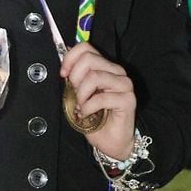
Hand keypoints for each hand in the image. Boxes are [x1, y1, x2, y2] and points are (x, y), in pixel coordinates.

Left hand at [60, 41, 135, 159]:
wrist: (110, 142)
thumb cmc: (95, 118)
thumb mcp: (79, 93)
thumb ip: (75, 76)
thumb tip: (65, 56)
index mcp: (104, 66)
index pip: (86, 48)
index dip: (70, 58)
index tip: (63, 74)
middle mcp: (116, 71)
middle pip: (89, 59)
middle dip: (75, 78)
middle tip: (75, 94)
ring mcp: (124, 84)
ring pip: (95, 76)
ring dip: (82, 94)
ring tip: (81, 106)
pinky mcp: (128, 99)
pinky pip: (102, 97)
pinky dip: (89, 107)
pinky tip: (86, 114)